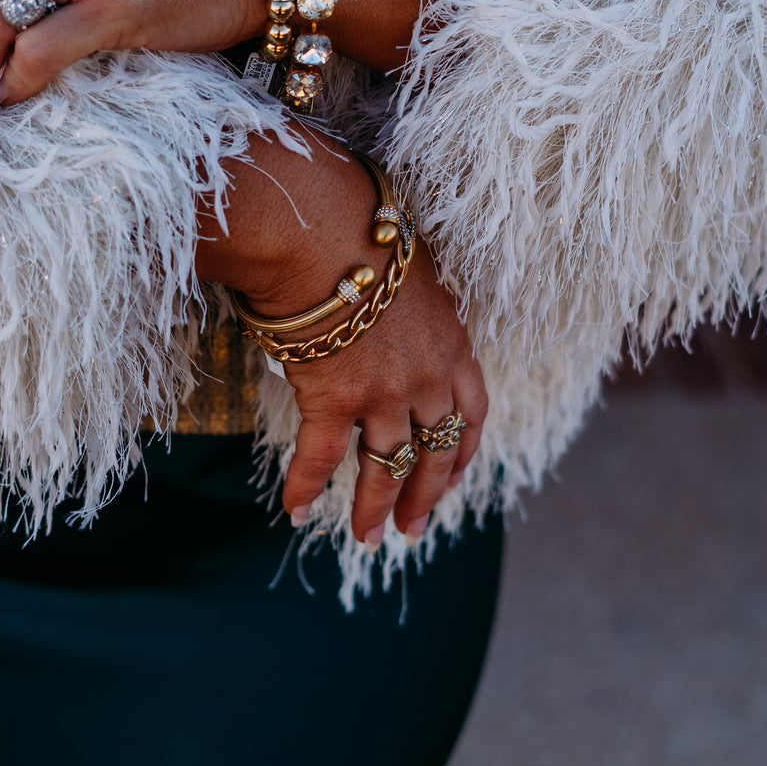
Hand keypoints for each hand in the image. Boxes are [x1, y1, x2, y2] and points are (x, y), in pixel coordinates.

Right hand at [196, 133, 486, 546]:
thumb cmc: (356, 230)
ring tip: (366, 537)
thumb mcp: (407, 268)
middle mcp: (429, 376)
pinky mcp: (337, 399)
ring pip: (386, 467)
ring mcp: (385, 392)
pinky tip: (293, 510)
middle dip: (425, 495)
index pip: (473, 412)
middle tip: (413, 529)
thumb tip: (387, 311)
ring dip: (375, 508)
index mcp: (453, 342)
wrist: (320, 227)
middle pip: (436, 452)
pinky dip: (305, 486)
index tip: (452, 477)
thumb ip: (409, 305)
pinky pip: (322, 457)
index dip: (463, 453)